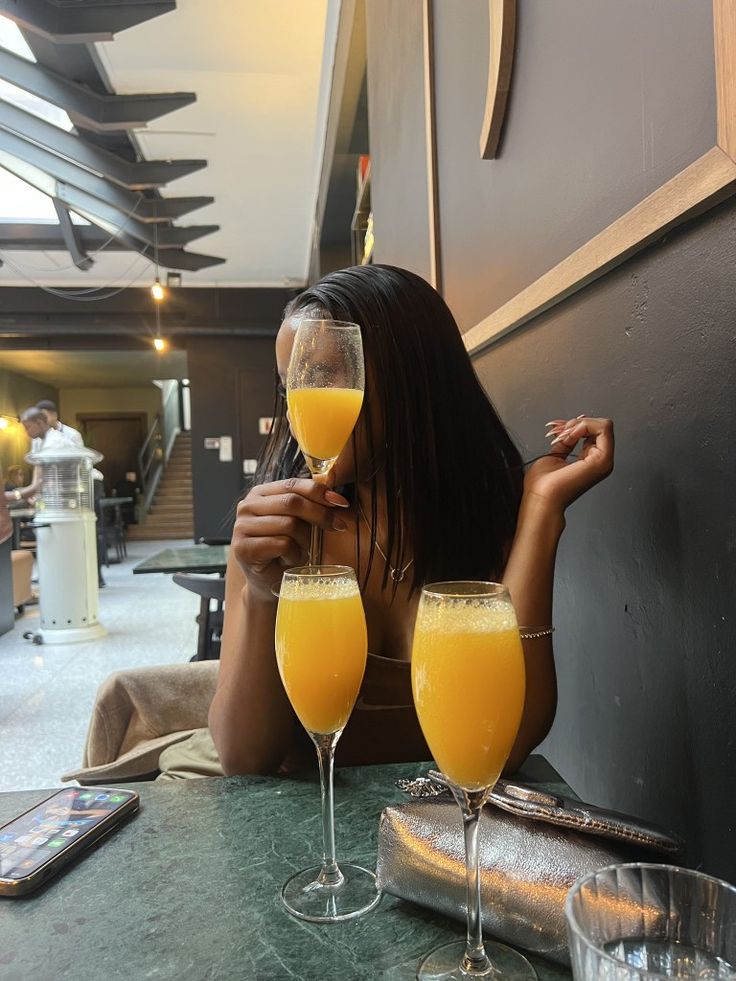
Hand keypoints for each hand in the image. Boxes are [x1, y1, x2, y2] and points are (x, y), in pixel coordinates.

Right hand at [231, 474, 349, 599]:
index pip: (292, 484)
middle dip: (320, 514)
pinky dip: (294, 554)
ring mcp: (241, 527)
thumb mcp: (299, 521)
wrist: (267, 582)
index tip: (341, 503)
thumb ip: (310, 504)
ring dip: (305, 540)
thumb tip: (336, 497)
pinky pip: (282, 544)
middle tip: (336, 526)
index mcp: (260, 494)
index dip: (319, 491)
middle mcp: (247, 506)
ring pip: (289, 524)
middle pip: (292, 502)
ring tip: (302, 550)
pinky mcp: (243, 549)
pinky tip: (290, 560)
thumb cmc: (284, 550)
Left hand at [522, 415, 613, 512]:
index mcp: (591, 460)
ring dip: (578, 424)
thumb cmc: (542, 485)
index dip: (575, 424)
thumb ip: (568, 441)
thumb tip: (573, 425)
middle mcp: (600, 461)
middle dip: (576, 422)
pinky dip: (584, 426)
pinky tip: (568, 436)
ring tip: (562, 436)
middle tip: (559, 432)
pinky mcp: (602, 460)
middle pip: (600, 425)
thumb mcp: (556, 453)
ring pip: (603, 424)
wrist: (541, 498)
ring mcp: (604, 461)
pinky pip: (603, 428)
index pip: (594, 430)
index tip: (558, 431)